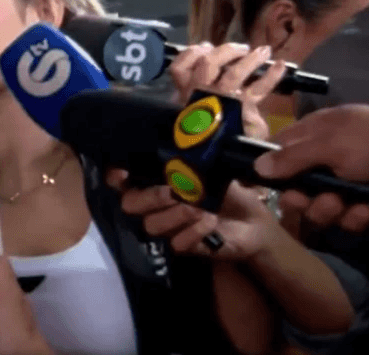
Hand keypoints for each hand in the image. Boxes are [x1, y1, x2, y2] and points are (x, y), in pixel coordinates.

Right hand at [111, 169, 279, 260]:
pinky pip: (176, 243)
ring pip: (151, 225)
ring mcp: (167, 227)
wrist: (253, 222)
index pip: (120, 181)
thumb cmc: (227, 190)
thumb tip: (188, 122)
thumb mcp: (212, 168)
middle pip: (130, 205)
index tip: (123, 174)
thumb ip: (193, 154)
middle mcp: (154, 205)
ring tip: (201, 207)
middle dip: (151, 197)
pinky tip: (210, 223)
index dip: (116, 177)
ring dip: (177, 215)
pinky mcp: (183, 246)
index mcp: (155, 182)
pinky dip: (193, 232)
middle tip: (175, 191)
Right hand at [168, 42, 286, 139]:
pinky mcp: (242, 108)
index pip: (179, 68)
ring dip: (251, 59)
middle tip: (240, 49)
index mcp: (187, 95)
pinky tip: (281, 67)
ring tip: (264, 52)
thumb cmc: (206, 138)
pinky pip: (258, 89)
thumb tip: (204, 59)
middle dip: (225, 51)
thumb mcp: (194, 113)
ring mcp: (222, 100)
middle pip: (208, 63)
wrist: (218, 162)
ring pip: (234, 72)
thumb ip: (194, 88)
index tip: (206, 48)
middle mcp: (201, 94)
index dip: (192, 53)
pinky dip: (272, 76)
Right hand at [255, 103, 368, 231]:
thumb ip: (291, 159)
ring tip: (349, 204)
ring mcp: (343, 180)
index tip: (255, 188)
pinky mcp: (364, 199)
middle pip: (294, 189)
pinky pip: (346, 217)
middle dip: (305, 201)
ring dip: (332, 211)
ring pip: (320, 207)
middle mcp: (322, 159)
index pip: (275, 154)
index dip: (265, 171)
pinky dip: (356, 217)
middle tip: (318, 200)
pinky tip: (368, 210)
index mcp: (310, 136)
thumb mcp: (329, 147)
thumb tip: (255, 166)